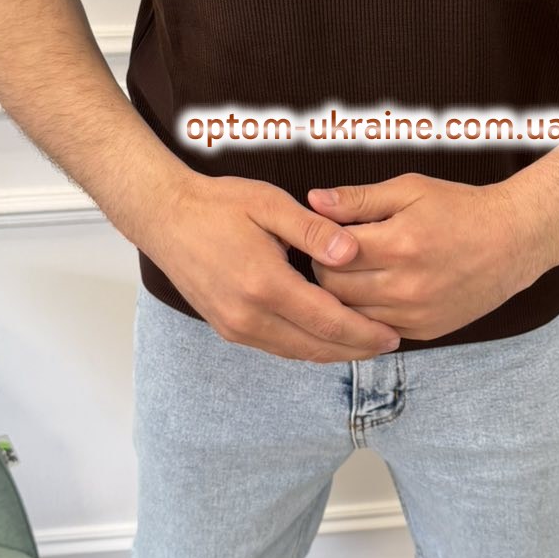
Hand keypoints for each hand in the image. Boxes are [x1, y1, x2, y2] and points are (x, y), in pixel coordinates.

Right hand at [139, 171, 401, 361]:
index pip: (328, 322)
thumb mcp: (270, 204)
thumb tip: (352, 252)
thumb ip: (313, 230)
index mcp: (264, 284)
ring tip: (366, 345)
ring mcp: (235, 327)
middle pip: (316, 346)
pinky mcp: (228, 328)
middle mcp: (249, 316)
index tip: (393, 335)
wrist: (165, 218)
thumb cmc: (219, 205)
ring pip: (297, 353)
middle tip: (390, 344)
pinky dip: (308, 348)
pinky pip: (277, 348)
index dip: (365, 332)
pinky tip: (327, 338)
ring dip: (334, 353)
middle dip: (357, 349)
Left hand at [306, 173, 546, 342]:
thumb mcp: (410, 190)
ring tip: (351, 271)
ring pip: (351, 314)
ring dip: (343, 295)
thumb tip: (313, 200)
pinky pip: (377, 328)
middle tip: (331, 254)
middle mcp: (404, 285)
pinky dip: (368, 313)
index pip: (328, 255)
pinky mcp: (425, 331)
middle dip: (324, 270)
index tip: (322, 234)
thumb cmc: (460, 208)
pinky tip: (375, 291)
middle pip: (334, 289)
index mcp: (397, 244)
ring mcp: (415, 314)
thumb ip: (358, 198)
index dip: (317, 244)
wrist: (513, 241)